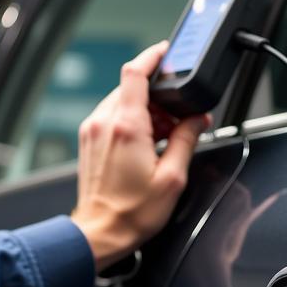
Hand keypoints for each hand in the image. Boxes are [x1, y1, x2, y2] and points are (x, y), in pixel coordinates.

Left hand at [72, 41, 209, 271]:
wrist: (100, 233)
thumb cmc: (132, 213)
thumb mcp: (173, 178)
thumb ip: (187, 141)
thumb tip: (197, 121)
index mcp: (127, 127)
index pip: (135, 71)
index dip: (153, 56)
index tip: (166, 53)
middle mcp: (104, 123)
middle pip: (132, 88)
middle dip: (158, 97)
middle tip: (178, 118)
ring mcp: (93, 132)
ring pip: (122, 103)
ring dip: (145, 112)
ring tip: (164, 138)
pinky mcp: (89, 142)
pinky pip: (112, 119)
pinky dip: (131, 123)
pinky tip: (146, 146)